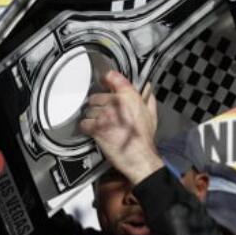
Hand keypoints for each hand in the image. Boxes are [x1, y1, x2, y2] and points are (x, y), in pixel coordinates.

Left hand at [78, 70, 160, 184]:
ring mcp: (105, 115)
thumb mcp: (151, 115)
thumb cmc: (144, 139)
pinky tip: (93, 130)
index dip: (106, 79)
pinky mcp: (97, 128)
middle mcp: (115, 103)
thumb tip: (147, 90)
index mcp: (129, 96)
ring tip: (100, 124)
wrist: (139, 157)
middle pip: (96, 96)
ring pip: (89, 110)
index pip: (112, 77)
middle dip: (98, 104)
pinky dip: (87, 127)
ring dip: (92, 117)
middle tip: (103, 113)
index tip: (104, 81)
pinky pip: (84, 123)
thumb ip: (147, 99)